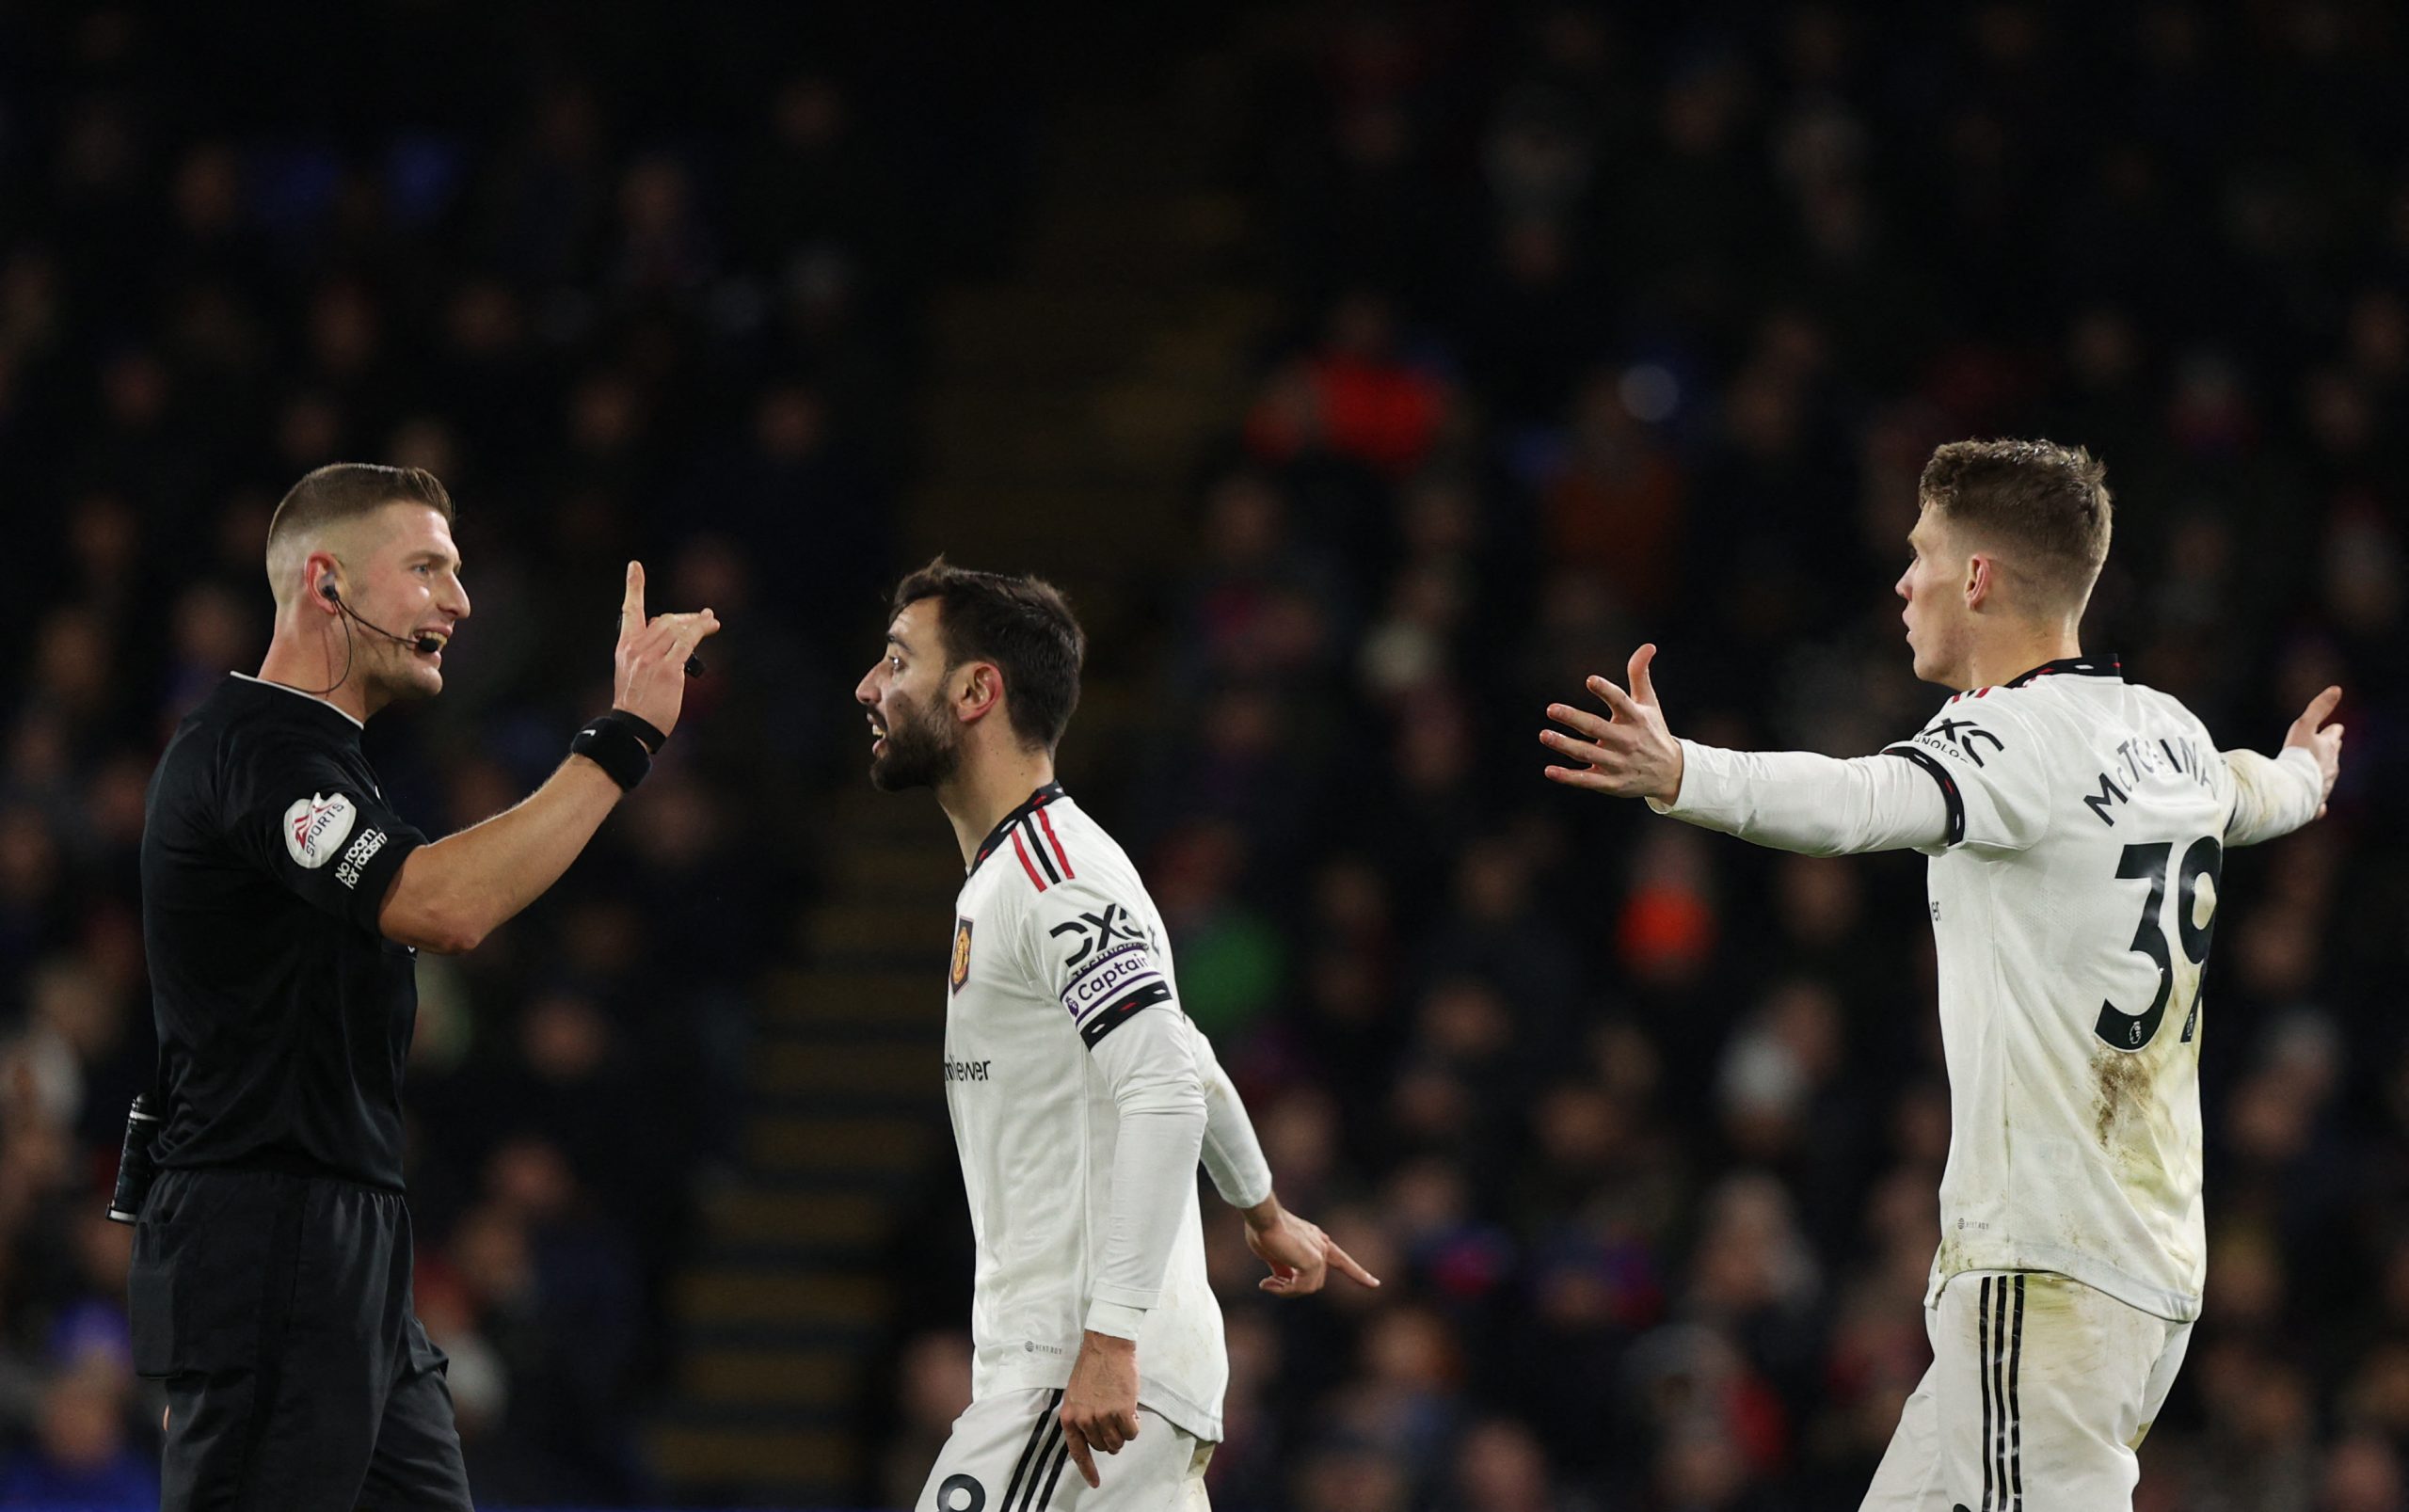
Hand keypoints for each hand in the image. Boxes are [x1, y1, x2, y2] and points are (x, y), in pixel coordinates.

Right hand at [614, 561, 719, 737]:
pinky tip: (709, 627)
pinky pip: (687, 642)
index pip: (629, 611)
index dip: (633, 586)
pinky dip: (700, 631)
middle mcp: (636, 648)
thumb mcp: (632, 672)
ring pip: (678, 628)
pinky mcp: (667, 669)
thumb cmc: (637, 703)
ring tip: (712, 623)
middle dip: (686, 618)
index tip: (635, 565)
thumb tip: (675, 638)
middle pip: (665, 619)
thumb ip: (648, 652)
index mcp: (625, 647)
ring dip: (698, 623)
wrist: (632, 726)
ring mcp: (651, 658)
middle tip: (704, 620)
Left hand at [1060, 1331, 1139, 1489]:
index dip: (1087, 1469)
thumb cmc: (1092, 1367)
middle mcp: (1084, 1420)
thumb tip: (1096, 1438)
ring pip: (1118, 1442)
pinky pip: (1132, 1433)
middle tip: (1115, 1418)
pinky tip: (1132, 1410)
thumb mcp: (1076, 1395)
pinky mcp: (1121, 1411)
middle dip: (1111, 1437)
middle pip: (1102, 1447)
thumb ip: (1082, 1417)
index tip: (1095, 1483)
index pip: (1077, 1452)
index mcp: (1069, 1416)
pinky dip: (1135, 1425)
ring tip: (1123, 1411)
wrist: (1106, 1346)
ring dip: (1123, 1431)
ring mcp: (1102, 1416)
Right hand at [1243, 1198, 1380, 1295]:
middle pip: (1314, 1283)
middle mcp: (1321, 1246)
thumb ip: (1283, 1266)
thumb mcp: (1274, 1252)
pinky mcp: (1313, 1261)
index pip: (1342, 1260)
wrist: (1263, 1218)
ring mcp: (1319, 1253)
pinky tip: (1267, 1283)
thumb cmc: (1264, 1229)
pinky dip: (1283, 1290)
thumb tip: (1283, 1280)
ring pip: (1308, 1288)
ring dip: (1285, 1291)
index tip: (1375, 1284)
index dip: (1357, 1273)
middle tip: (1268, 1284)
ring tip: (1267, 1283)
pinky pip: (1300, 1287)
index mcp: (1316, 1241)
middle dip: (1290, 1289)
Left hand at [1541, 644, 1684, 802]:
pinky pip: (1587, 780)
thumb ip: (1640, 675)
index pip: (1620, 702)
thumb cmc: (1653, 731)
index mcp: (1636, 719)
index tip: (1590, 680)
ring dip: (1565, 745)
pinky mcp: (1611, 783)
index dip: (1606, 691)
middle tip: (1551, 709)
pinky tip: (1549, 770)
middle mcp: (1627, 741)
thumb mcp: (1649, 703)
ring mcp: (1618, 763)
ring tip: (1544, 735)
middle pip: (1597, 728)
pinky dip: (1569, 777)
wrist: (1671, 774)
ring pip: (1588, 754)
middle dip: (1574, 718)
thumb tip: (1648, 645)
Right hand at [2283, 684, 2344, 818]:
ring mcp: (2324, 785)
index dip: (2332, 731)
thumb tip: (2338, 688)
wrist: (2292, 789)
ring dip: (2321, 774)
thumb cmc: (2297, 757)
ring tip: (2314, 773)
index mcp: (2327, 748)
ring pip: (2326, 777)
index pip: (2334, 735)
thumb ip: (2319, 708)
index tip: (2333, 729)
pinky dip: (2318, 803)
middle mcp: (2330, 767)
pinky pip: (2319, 804)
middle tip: (2326, 748)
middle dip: (2330, 751)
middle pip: (2333, 756)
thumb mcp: (2305, 726)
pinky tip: (2319, 808)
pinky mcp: (2315, 803)